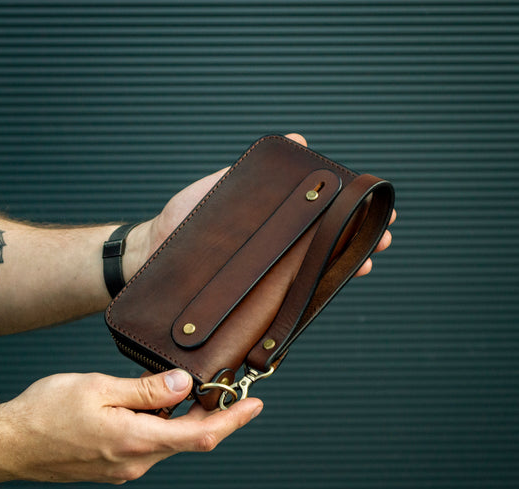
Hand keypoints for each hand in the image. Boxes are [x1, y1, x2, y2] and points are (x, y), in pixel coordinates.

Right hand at [0, 370, 261, 484]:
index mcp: (136, 440)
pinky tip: (157, 405)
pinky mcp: (116, 465)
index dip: (232, 420)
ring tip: (190, 390)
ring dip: (187, 417)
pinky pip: (152, 443)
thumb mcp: (100, 389)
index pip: (200, 434)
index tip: (254, 405)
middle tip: (225, 388)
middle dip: (212, 413)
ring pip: (170, 440)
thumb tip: (183, 384)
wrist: (11, 445)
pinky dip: (164, 424)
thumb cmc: (47, 413)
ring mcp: (126, 467)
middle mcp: (136, 461)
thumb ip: (147, 390)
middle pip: (190, 437)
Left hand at [124, 133, 395, 278]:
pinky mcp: (248, 300)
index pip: (319, 221)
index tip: (377, 213)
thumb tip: (299, 141)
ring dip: (339, 269)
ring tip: (361, 264)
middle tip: (382, 238)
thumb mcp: (220, 186)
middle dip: (356, 242)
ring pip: (309, 276)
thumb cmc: (185, 218)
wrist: (152, 250)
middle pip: (323, 249)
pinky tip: (320, 295)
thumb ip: (254, 170)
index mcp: (272, 227)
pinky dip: (302, 300)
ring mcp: (263, 278)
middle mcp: (274, 253)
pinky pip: (279, 303)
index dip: (350, 217)